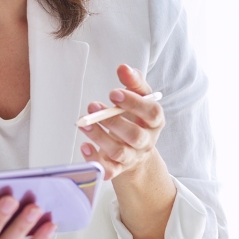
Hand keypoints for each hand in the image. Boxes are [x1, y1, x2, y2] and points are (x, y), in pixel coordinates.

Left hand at [79, 64, 164, 180]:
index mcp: (155, 122)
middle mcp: (146, 141)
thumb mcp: (139, 97)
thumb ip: (133, 82)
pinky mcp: (117, 169)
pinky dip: (95, 160)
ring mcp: (132, 157)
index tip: (113, 92)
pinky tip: (85, 146)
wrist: (136, 149)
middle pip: (135, 136)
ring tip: (83, 123)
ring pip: (118, 152)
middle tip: (94, 106)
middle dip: (113, 121)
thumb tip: (124, 68)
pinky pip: (108, 170)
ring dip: (99, 137)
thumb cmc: (136, 117)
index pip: (151, 113)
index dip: (134, 103)